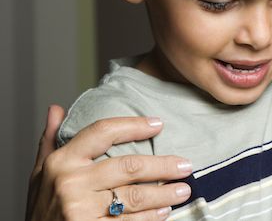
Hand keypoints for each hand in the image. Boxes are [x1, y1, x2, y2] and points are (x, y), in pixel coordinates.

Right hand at [26, 105, 193, 220]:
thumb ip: (50, 141)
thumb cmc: (42, 208)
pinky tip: (165, 212)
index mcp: (61, 161)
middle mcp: (71, 182)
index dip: (134, 125)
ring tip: (183, 189)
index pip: (103, 132)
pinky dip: (151, 217)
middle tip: (184, 165)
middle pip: (129, 166)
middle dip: (163, 165)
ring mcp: (81, 209)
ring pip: (135, 196)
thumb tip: (57, 109)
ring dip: (164, 193)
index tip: (158, 124)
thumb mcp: (39, 174)